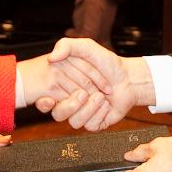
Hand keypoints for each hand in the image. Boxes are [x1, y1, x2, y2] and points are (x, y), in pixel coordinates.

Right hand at [33, 38, 152, 130]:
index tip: (48, 99)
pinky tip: (106, 104)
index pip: (44, 102)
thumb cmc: (107, 63)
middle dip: (72, 104)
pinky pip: (90, 125)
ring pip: (74, 122)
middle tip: (84, 93)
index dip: (43, 104)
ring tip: (101, 96)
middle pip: (58, 114)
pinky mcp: (94, 123)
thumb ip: (67, 46)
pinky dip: (99, 113)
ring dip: (89, 108)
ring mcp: (83, 114)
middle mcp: (70, 103)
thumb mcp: (87, 47)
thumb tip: (51, 57)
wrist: (128, 77)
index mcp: (62, 88)